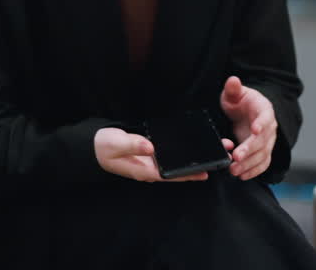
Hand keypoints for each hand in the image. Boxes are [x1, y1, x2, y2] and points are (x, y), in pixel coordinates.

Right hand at [93, 127, 228, 181]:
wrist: (93, 145)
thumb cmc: (104, 147)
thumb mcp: (116, 144)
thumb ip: (133, 144)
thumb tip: (151, 146)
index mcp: (145, 170)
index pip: (172, 175)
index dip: (189, 174)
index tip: (207, 172)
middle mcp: (152, 167)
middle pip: (180, 168)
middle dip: (200, 163)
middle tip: (221, 154)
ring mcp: (152, 160)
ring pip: (178, 159)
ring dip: (196, 154)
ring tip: (214, 146)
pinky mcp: (151, 151)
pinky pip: (171, 152)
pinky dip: (185, 148)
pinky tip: (195, 141)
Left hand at [220, 76, 277, 179]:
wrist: (249, 112)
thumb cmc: (241, 102)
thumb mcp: (235, 93)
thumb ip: (233, 89)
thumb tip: (233, 80)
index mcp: (264, 110)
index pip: (265, 118)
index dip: (261, 124)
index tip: (254, 130)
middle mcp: (269, 128)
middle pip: (262, 141)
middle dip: (250, 149)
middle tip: (236, 156)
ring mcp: (268, 142)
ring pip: (262, 155)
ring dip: (249, 164)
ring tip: (234, 170)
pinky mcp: (263, 152)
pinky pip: (262, 164)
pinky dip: (254, 171)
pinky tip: (242, 175)